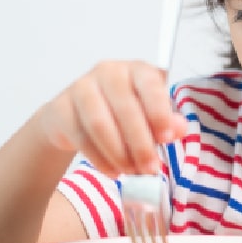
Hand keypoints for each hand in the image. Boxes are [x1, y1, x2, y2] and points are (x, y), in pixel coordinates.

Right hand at [36, 60, 188, 177]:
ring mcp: (81, 88)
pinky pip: (81, 138)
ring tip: (132, 172)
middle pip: (125, 109)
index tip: (167, 138)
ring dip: (119, 154)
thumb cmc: (120, 111)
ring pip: (100, 125)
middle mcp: (108, 72)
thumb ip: (167, 121)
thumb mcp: (149, 113)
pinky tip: (113, 171)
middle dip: (140, 144)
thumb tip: (179, 129)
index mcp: (136, 70)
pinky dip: (100, 160)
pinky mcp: (61, 108)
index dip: (159, 112)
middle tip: (150, 168)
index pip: (150, 85)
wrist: (75, 115)